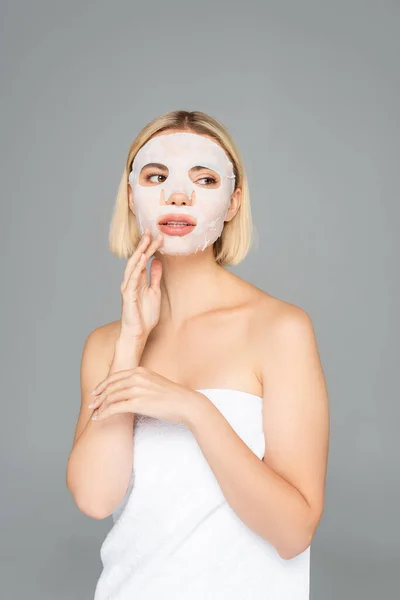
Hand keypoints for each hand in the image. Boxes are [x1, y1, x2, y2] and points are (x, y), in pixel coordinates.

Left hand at [88, 366, 205, 424]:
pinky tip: (100, 418)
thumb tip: (132, 390)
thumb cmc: (173, 396)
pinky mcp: (137, 403)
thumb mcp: (155, 382)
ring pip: (110, 397)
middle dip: (98, 396)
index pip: (115, 376)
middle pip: (110, 386)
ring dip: (99, 406)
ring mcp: (136, 390)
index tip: (96, 392)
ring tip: (94, 413)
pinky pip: (114, 408)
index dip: (103, 384)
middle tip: (91, 404)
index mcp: (140, 371)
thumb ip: (142, 382)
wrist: (185, 403)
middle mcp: (136, 378)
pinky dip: (104, 413)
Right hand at [120, 228, 163, 339]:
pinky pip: (133, 278)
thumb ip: (155, 277)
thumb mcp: (154, 292)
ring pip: (133, 265)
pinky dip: (137, 267)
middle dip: (143, 245)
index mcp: (138, 280)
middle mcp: (131, 281)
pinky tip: (142, 258)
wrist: (138, 332)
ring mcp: (128, 287)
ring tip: (146, 240)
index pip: (143, 260)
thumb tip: (157, 261)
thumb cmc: (145, 315)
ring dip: (140, 252)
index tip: (157, 236)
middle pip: (137, 259)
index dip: (149, 247)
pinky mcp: (128, 294)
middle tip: (150, 231)